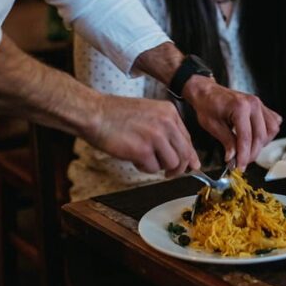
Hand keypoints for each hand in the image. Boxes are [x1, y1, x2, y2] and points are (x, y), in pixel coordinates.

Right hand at [84, 94, 200, 176]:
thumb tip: (186, 156)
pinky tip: (133, 157)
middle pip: (184, 154)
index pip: (187, 139)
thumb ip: (167, 131)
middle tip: (169, 173)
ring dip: (159, 167)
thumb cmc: (117, 115)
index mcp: (170, 112)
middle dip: (178, 167)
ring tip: (144, 159)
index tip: (190, 166)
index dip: (189, 155)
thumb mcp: (150, 114)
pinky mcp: (143, 150)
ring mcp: (156, 136)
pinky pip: (152, 169)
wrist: (95, 113)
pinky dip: (143, 167)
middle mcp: (167, 123)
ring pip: (172, 163)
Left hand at [183, 76, 281, 168]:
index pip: (246, 138)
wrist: (207, 91)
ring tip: (248, 150)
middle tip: (242, 162)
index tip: (239, 167)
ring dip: (262, 144)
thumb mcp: (212, 126)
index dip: (244, 156)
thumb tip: (233, 158)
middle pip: (260, 136)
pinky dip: (267, 133)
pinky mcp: (262, 106)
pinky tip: (256, 138)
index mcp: (240, 107)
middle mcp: (253, 104)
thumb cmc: (207, 105)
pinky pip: (273, 122)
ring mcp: (260, 104)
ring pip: (271, 130)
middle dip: (252, 153)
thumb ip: (226, 142)